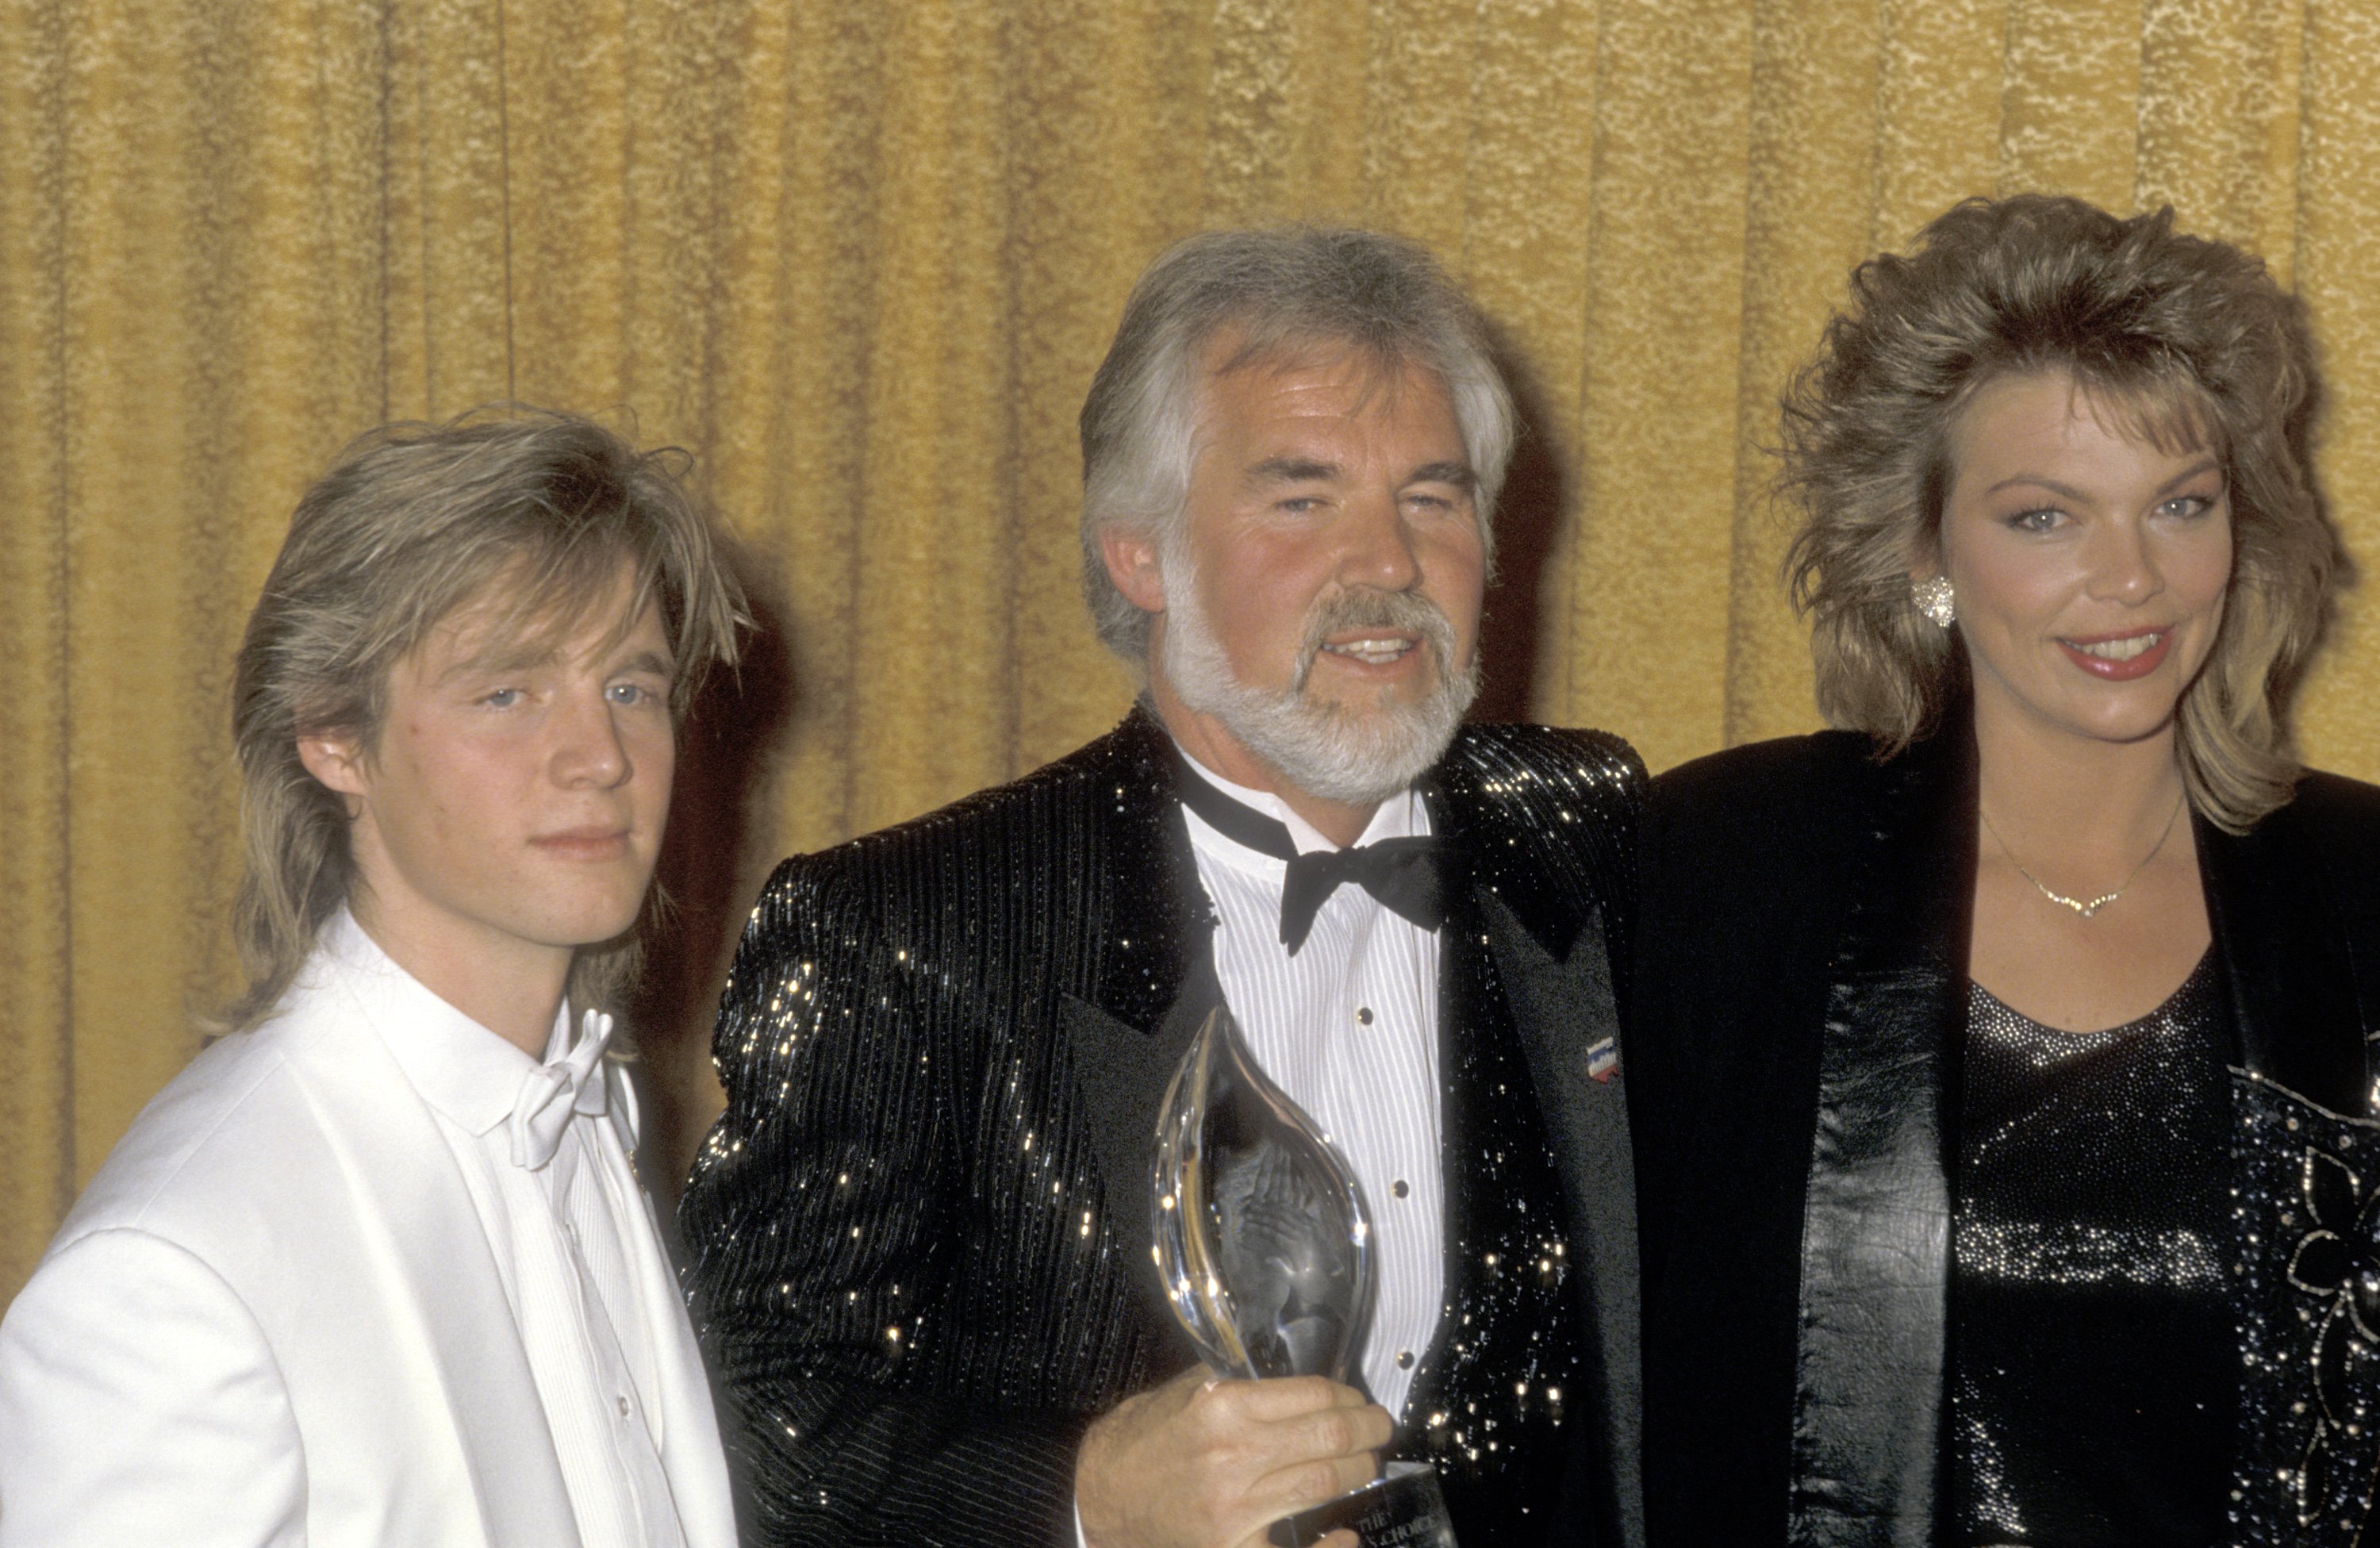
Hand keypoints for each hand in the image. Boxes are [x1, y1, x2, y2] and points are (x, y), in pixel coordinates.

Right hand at [1075, 1366, 1392, 1547]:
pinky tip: (1345, 1534)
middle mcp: (1233, 1455)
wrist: (1098, 1499)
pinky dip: (1331, 1546)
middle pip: (1329, 1437)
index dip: (1348, 1395)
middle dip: (1368, 1429)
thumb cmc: (1139, 1442)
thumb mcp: (1182, 1393)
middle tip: (1380, 1427)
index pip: (1313, 1394)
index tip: (1357, 1398)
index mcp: (1222, 1407)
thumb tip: (1289, 1373)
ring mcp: (1235, 1508)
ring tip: (1369, 1462)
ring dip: (1360, 1470)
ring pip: (1324, 1483)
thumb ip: (1234, 1380)